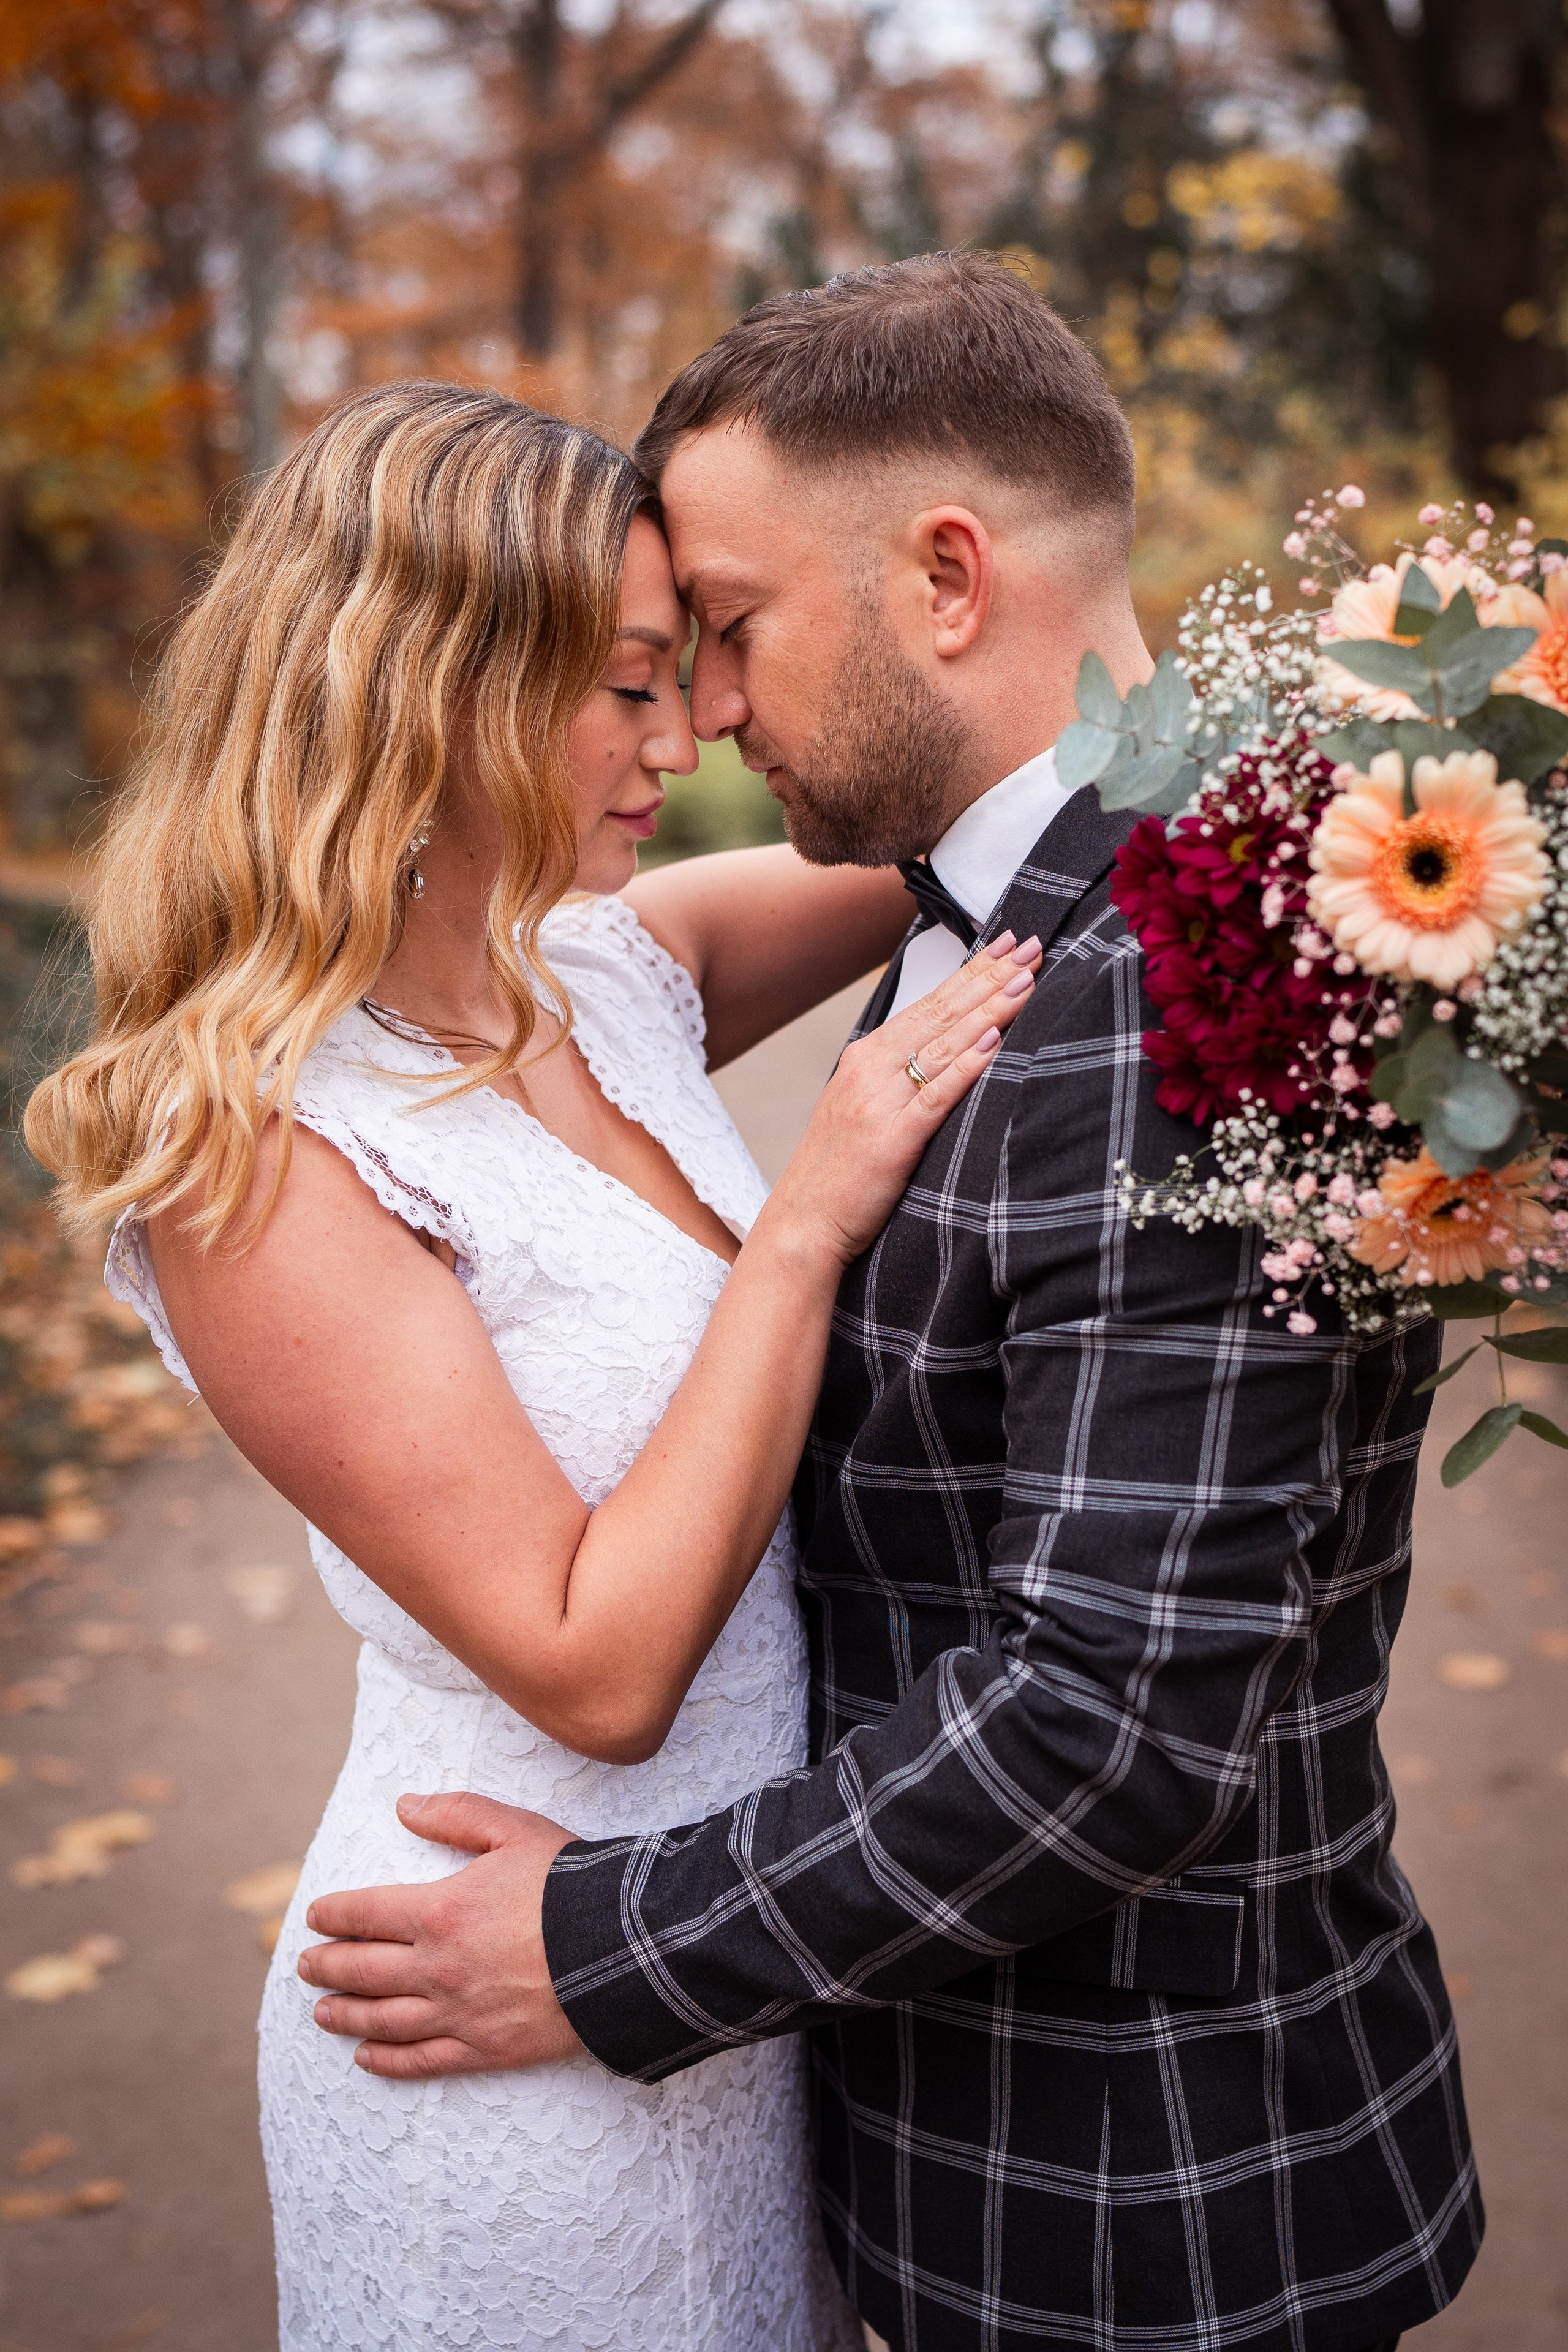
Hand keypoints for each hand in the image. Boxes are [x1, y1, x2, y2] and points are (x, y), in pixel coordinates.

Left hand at [298, 1791, 584, 2077]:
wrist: (622, 1949)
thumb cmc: (570, 1884)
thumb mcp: (513, 1830)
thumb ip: (455, 1814)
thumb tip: (404, 1806)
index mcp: (438, 1910)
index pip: (364, 1914)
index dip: (333, 1915)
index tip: (315, 1916)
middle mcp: (436, 1967)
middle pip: (362, 1970)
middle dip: (327, 1966)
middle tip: (305, 1964)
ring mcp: (457, 2013)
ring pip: (382, 2019)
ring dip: (344, 2015)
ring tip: (321, 2011)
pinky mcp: (484, 2049)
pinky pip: (421, 2060)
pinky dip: (386, 2061)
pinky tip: (365, 2058)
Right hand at [763, 928, 1041, 1268]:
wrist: (803, 1223)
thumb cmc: (839, 1172)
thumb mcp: (862, 1108)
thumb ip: (899, 1076)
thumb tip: (952, 1049)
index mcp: (864, 1057)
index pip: (930, 1003)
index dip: (973, 971)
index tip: (1010, 945)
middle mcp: (869, 1068)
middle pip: (942, 1012)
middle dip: (991, 976)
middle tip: (1032, 947)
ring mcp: (879, 1101)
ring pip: (944, 1045)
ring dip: (989, 1010)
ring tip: (1027, 981)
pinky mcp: (892, 1139)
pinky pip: (937, 1095)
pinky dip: (967, 1066)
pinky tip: (994, 1042)